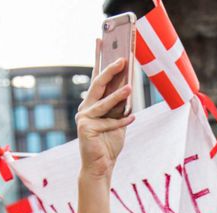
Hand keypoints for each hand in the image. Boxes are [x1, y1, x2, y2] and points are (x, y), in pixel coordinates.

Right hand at [76, 51, 134, 179]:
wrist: (100, 167)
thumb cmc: (108, 144)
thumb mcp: (118, 122)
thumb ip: (121, 106)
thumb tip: (129, 87)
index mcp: (92, 103)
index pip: (96, 77)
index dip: (98, 59)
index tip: (101, 40)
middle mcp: (85, 108)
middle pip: (98, 85)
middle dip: (110, 71)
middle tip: (122, 59)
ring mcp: (84, 118)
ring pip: (104, 103)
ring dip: (118, 95)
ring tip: (130, 87)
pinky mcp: (86, 129)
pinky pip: (109, 122)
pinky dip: (122, 122)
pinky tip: (132, 119)